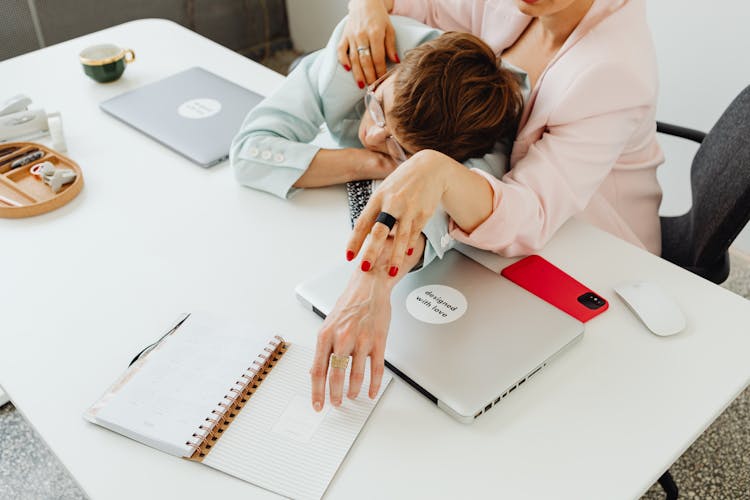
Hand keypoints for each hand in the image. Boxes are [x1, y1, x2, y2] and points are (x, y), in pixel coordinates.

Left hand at [310, 234, 425, 410]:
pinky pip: (376, 368)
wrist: (369, 286)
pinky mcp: (378, 340)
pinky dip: (374, 384)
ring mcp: (361, 340)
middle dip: (335, 394)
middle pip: (336, 374)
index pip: (318, 369)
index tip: (318, 404)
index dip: (317, 391)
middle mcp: (342, 337)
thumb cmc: (349, 305)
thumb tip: (316, 371)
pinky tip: (372, 391)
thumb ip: (323, 349)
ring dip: (353, 390)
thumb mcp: (328, 324)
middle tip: (336, 403)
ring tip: (351, 396)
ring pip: (356, 374)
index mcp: (326, 335)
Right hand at [338, 0, 397, 86]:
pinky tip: (347, 69)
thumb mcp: (389, 28)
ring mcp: (351, 36)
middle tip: (372, 87)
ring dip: (357, 73)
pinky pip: (341, 50)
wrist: (365, 2)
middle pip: (365, 60)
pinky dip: (342, 60)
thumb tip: (396, 61)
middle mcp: (362, 36)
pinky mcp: (344, 36)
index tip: (383, 80)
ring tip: (361, 84)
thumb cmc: (378, 17)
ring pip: (354, 58)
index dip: (380, 70)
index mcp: (375, 33)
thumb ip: (391, 46)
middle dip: (369, 75)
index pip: (378, 57)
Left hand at [347, 149, 451, 275]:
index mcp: (378, 197)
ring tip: (390, 271)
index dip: (354, 241)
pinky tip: (406, 254)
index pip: (362, 223)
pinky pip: (414, 234)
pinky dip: (409, 246)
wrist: (430, 168)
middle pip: (379, 231)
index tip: (349, 256)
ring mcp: (409, 209)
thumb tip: (366, 231)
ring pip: (400, 237)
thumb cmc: (403, 180)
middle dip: (371, 251)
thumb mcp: (385, 190)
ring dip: (395, 256)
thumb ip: (376, 210)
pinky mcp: (423, 214)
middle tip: (366, 266)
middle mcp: (393, 203)